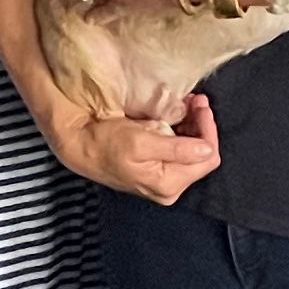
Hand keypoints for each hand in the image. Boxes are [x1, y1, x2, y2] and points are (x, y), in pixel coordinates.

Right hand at [44, 94, 222, 204]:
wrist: (80, 147)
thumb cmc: (105, 143)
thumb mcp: (140, 142)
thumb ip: (176, 148)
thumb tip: (207, 149)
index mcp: (168, 184)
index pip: (207, 157)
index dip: (208, 130)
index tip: (201, 106)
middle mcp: (170, 187)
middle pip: (202, 154)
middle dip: (202, 125)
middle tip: (197, 100)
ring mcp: (164, 179)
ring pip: (192, 150)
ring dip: (193, 125)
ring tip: (189, 103)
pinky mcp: (157, 169)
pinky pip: (179, 149)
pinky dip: (182, 130)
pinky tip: (178, 114)